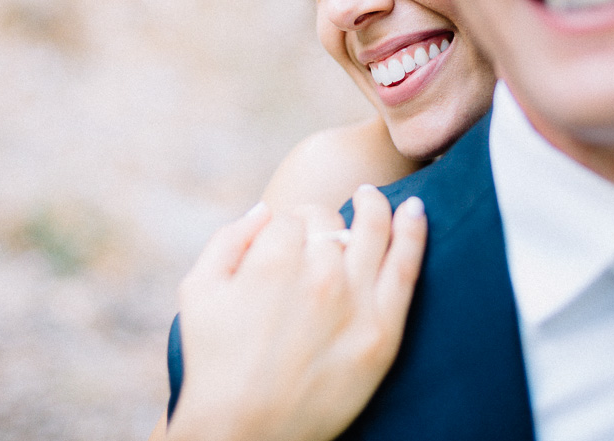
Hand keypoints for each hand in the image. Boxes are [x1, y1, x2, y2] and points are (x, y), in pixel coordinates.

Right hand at [167, 185, 426, 440]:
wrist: (246, 433)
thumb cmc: (215, 363)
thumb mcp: (198, 291)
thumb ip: (229, 239)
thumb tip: (266, 209)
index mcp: (273, 258)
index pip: (291, 217)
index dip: (287, 225)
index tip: (286, 239)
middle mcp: (319, 272)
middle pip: (329, 221)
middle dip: (319, 222)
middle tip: (315, 235)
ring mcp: (356, 301)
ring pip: (374, 229)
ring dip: (374, 205)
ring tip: (371, 196)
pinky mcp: (382, 331)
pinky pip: (406, 267)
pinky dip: (414, 231)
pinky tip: (416, 210)